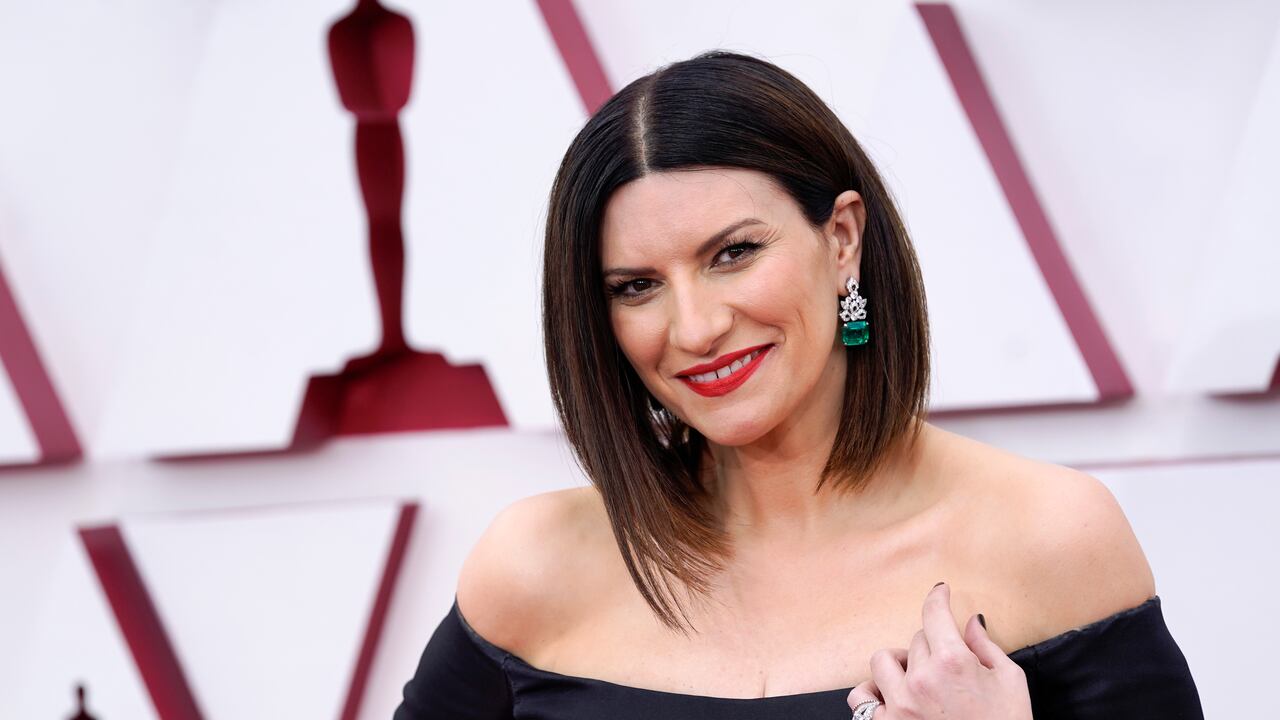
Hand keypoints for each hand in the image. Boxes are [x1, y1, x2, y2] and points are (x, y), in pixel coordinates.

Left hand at [846, 582, 1032, 718]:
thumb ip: (986, 646)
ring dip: (900, 663)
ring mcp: (900, 704)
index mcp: (953, 662)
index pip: (934, 614)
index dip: (937, 598)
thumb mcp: (1009, 681)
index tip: (939, 591)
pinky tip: (890, 694)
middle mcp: (921, 679)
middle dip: (934, 646)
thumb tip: (971, 621)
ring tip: (916, 676)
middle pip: (917, 640)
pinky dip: (873, 690)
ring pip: (884, 660)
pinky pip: (861, 696)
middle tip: (950, 666)